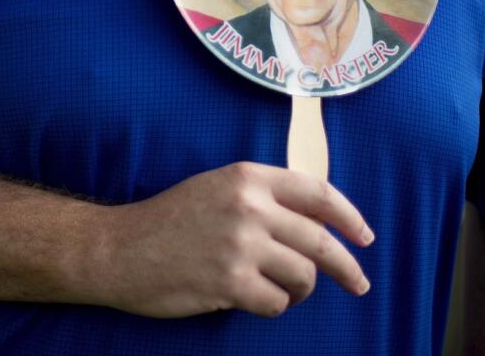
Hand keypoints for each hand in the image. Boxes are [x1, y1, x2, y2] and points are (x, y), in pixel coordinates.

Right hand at [98, 162, 373, 317]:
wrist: (118, 248)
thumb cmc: (167, 221)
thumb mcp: (215, 188)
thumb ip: (260, 196)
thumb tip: (315, 221)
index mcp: (247, 177)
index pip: (318, 192)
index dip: (349, 216)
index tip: (365, 237)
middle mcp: (248, 206)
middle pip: (320, 242)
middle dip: (346, 269)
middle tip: (358, 284)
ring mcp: (240, 244)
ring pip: (304, 276)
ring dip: (299, 291)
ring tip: (280, 291)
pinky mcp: (230, 282)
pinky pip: (277, 303)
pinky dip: (272, 307)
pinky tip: (253, 300)